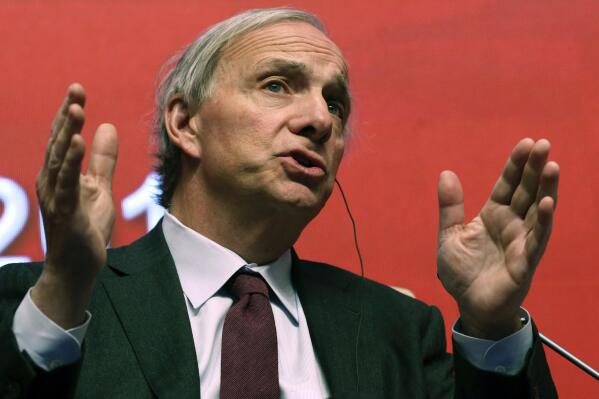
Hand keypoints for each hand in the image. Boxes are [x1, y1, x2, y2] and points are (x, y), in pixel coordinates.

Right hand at [31, 83, 117, 327]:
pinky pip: (67, 184)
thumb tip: (108, 126)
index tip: (78, 90)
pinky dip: (70, 162)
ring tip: (76, 109)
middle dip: (67, 115)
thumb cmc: (86, 229)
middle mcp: (51, 182)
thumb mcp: (100, 188)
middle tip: (76, 89)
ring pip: (59, 159)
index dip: (70, 113)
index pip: (63, 138)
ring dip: (66, 132)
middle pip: (58, 142)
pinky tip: (76, 143)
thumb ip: (103, 160)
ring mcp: (55, 198)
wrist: (78, 269)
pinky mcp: (65, 213)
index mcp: (59, 175)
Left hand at [437, 138, 558, 338]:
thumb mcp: (449, 235)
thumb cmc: (462, 272)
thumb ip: (450, 206)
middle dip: (535, 168)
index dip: (516, 165)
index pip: (508, 184)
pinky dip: (542, 220)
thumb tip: (445, 172)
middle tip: (543, 144)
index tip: (525, 143)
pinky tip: (547, 202)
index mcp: (493, 214)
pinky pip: (536, 238)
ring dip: (546, 189)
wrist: (469, 305)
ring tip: (552, 166)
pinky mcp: (526, 260)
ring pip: (537, 210)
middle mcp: (512, 224)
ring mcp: (522, 241)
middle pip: (526, 191)